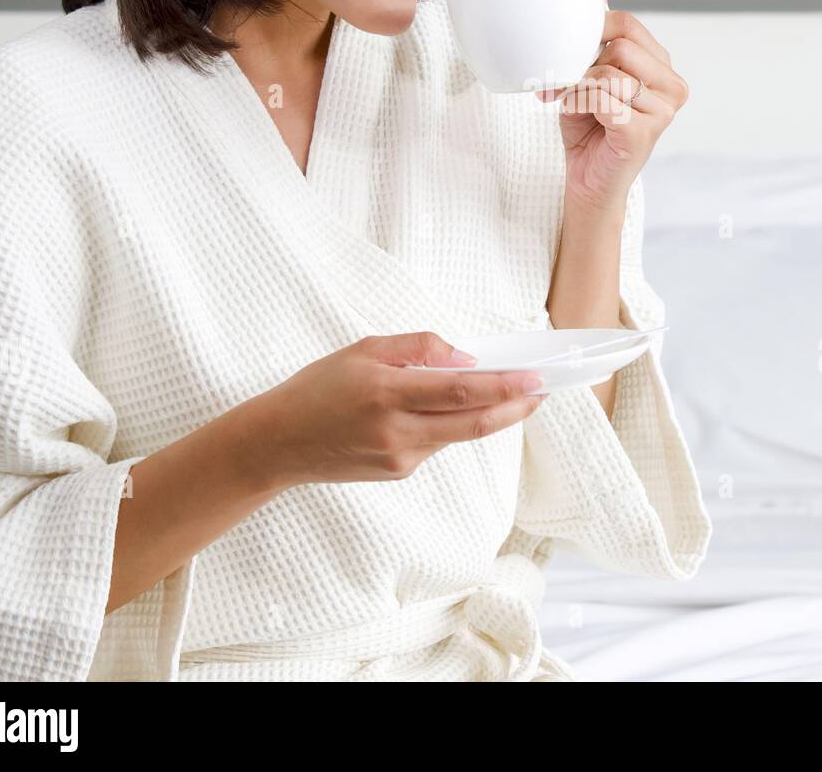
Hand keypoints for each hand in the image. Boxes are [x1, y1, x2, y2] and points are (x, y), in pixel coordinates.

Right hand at [243, 332, 547, 488]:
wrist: (278, 443)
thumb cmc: (318, 388)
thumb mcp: (364, 350)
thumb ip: (418, 349)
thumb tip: (465, 357)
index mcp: (387, 394)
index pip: (461, 392)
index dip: (504, 386)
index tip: (535, 377)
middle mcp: (397, 432)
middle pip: (473, 423)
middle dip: (515, 407)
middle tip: (544, 390)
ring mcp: (400, 459)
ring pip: (459, 434)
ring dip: (491, 414)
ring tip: (514, 393)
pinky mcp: (399, 473)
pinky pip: (437, 442)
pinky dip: (454, 423)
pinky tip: (458, 407)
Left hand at [535, 9, 688, 215]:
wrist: (590, 182)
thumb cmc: (591, 130)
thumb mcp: (592, 80)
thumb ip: (595, 49)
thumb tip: (586, 4)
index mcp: (663, 68)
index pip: (629, 25)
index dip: (593, 29)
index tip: (571, 49)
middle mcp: (671, 88)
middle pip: (621, 46)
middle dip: (585, 62)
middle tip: (567, 83)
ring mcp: (662, 112)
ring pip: (609, 74)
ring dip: (578, 86)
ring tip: (570, 100)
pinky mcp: (642, 133)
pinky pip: (601, 100)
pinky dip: (577, 103)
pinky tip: (573, 113)